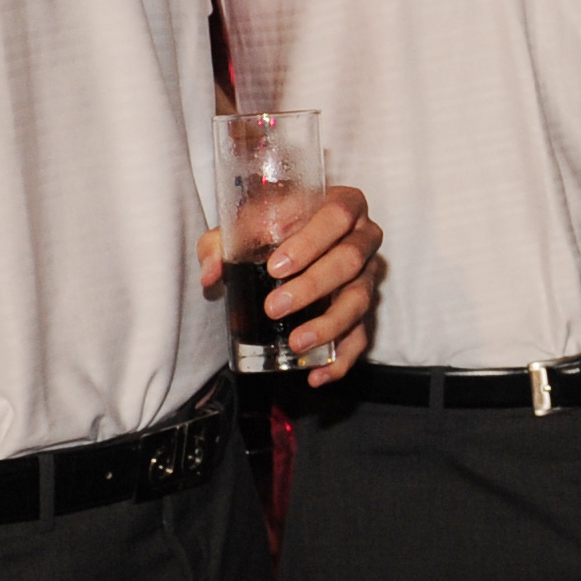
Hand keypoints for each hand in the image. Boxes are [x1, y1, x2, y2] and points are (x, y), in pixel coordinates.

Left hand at [199, 184, 383, 384]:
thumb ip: (220, 244)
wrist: (296, 244)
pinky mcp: (365, 310)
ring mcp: (368, 275)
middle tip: (274, 308)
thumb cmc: (273, 229)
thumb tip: (212, 273)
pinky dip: (341, 359)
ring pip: (360, 300)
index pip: (337, 216)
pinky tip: (317, 375)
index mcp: (343, 205)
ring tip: (295, 343)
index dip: (311, 241)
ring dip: (329, 324)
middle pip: (351, 260)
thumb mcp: (244, 227)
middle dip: (313, 287)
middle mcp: (364, 238)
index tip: (275, 267)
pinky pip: (363, 336)